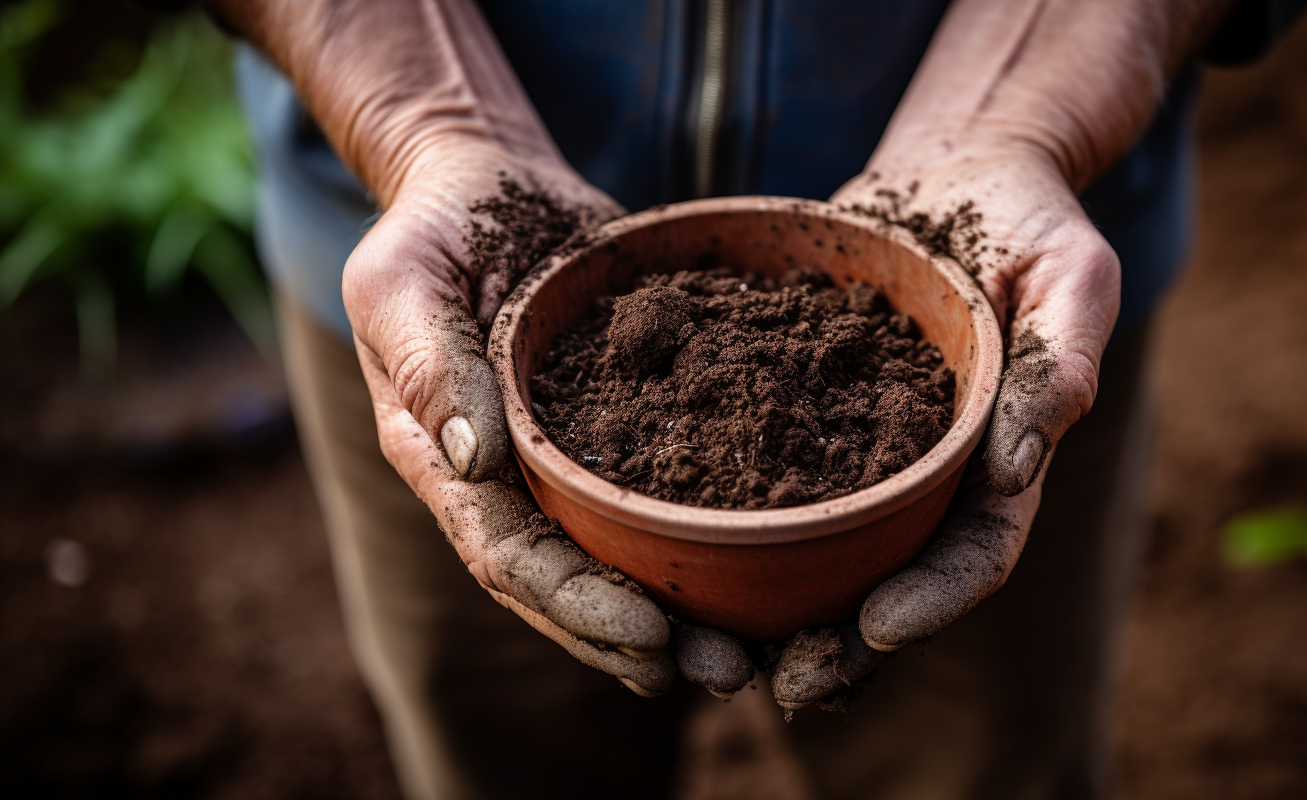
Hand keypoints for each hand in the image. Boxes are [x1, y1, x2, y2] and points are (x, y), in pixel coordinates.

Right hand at [344, 143, 754, 696]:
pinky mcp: (614, 428)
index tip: (650, 638)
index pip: (508, 555)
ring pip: (616, 556)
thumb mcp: (405, 281)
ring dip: (681, 612)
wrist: (486, 182)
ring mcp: (558, 461)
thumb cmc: (434, 227)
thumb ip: (428, 363)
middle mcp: (502, 481)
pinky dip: (700, 538)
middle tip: (726, 674)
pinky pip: (655, 494)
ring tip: (754, 653)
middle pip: (567, 583)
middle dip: (641, 638)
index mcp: (441, 461)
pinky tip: (767, 568)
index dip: (576, 604)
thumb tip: (472, 459)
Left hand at [767, 145, 1120, 708]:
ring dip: (778, 604)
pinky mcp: (811, 406)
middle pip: (892, 573)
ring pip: (826, 544)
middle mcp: (933, 470)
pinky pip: (771, 467)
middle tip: (784, 681)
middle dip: (842, 639)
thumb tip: (1018, 472)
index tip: (876, 628)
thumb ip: (1061, 367)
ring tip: (719, 646)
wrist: (961, 167)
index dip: (933, 598)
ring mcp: (869, 444)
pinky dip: (732, 512)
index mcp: (1004, 457)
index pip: (977, 551)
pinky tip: (674, 538)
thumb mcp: (1072, 278)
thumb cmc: (1032, 220)